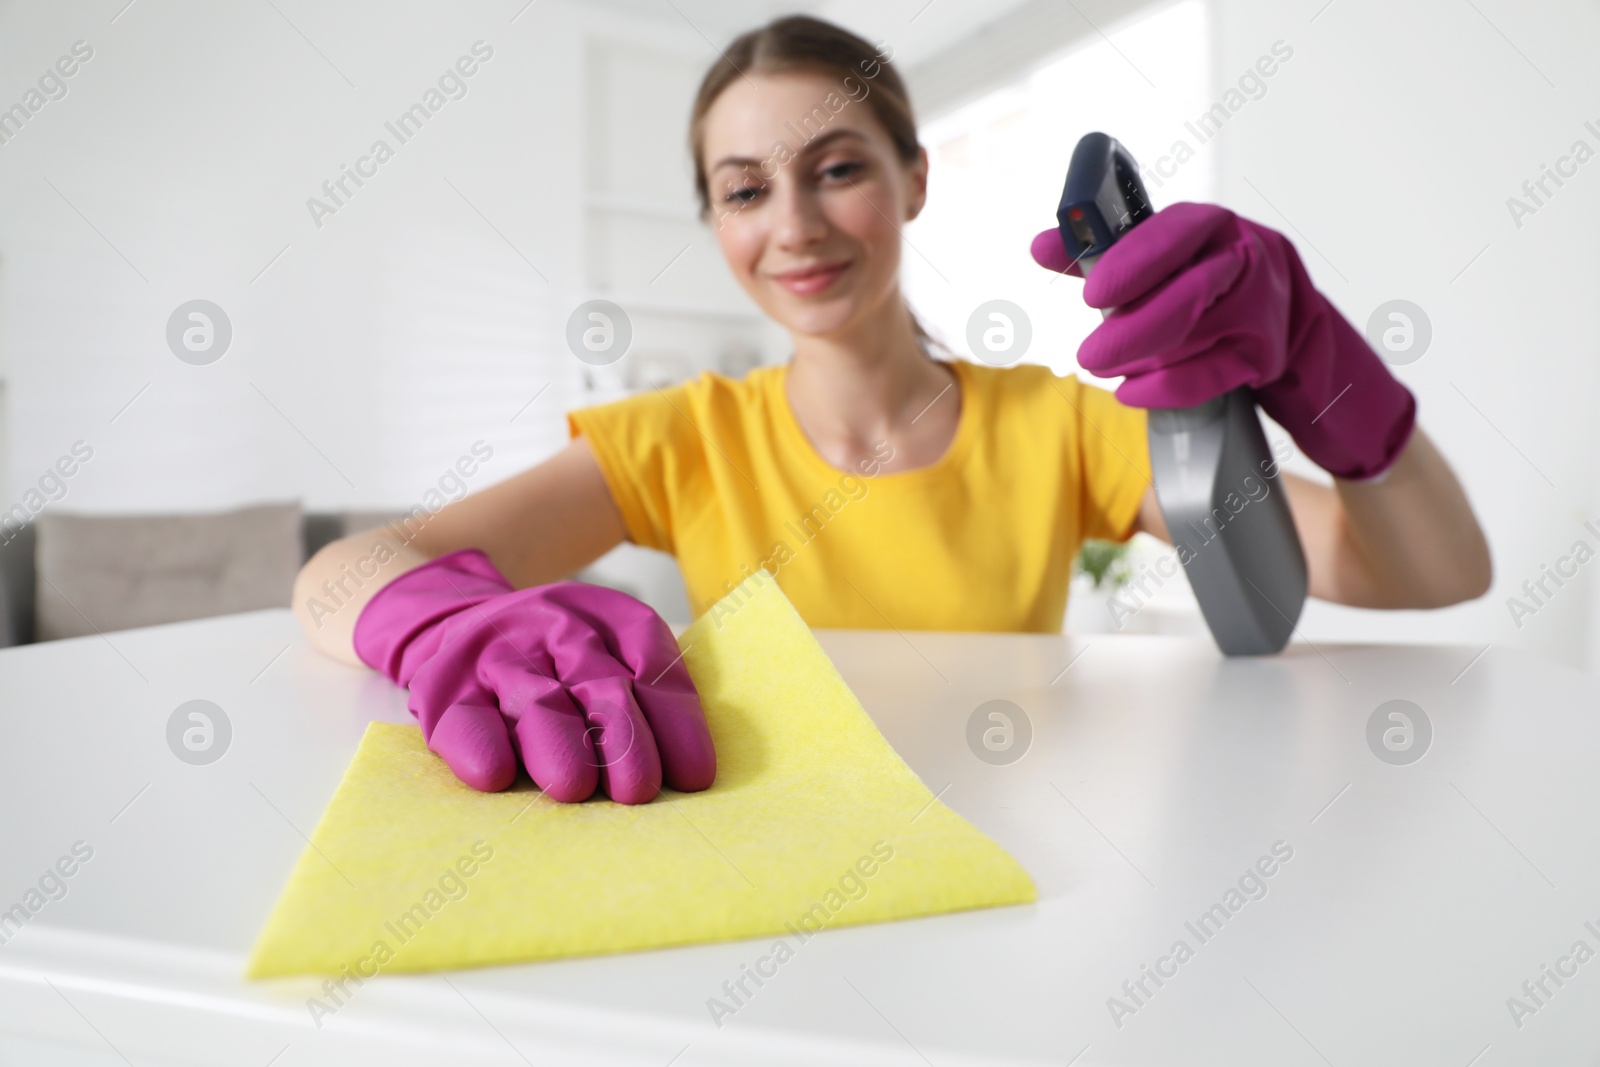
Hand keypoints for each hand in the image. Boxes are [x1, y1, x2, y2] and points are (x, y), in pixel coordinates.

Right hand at [353, 548, 715, 802]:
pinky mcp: (445, 686)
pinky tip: (495, 775)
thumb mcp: (606, 653)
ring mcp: (499, 654)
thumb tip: (687, 775)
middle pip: (600, 683)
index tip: (693, 776)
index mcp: (607, 617)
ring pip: (536, 699)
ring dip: (559, 744)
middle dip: (624, 739)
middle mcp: (555, 626)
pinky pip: (466, 718)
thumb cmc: (553, 663)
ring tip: (575, 789)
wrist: (455, 621)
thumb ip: (645, 697)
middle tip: (639, 791)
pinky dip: (481, 745)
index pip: (651, 664)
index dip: (675, 720)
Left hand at [1031, 201, 1415, 480]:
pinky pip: (1207, 378)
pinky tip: (1132, 392)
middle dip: (1131, 331)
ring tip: (1109, 367)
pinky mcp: (1261, 355)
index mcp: (1210, 226)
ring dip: (1142, 361)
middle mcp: (1241, 262)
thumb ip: (1101, 251)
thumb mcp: (1161, 252)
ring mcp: (1255, 311)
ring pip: (1191, 342)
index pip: (1173, 233)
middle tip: (1088, 356)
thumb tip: (1041, 245)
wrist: (1283, 309)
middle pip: (1186, 297)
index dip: (1132, 262)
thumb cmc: (1205, 274)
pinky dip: (1164, 389)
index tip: (1092, 294)